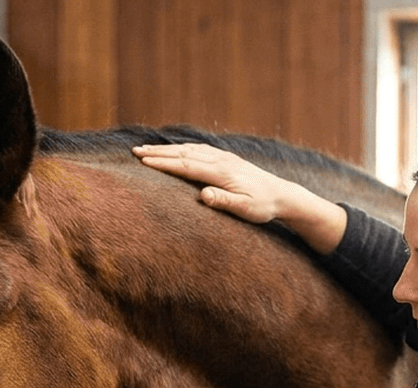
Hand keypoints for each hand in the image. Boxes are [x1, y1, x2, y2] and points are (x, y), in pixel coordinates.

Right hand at [132, 143, 346, 253]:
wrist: (282, 195)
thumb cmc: (263, 207)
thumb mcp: (246, 210)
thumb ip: (224, 202)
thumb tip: (203, 195)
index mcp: (221, 173)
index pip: (186, 166)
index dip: (164, 163)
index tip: (143, 161)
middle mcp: (221, 161)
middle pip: (184, 153)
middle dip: (158, 152)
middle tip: (135, 151)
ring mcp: (224, 157)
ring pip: (190, 149)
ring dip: (167, 148)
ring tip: (147, 149)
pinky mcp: (227, 159)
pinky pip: (200, 149)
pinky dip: (183, 147)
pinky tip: (175, 149)